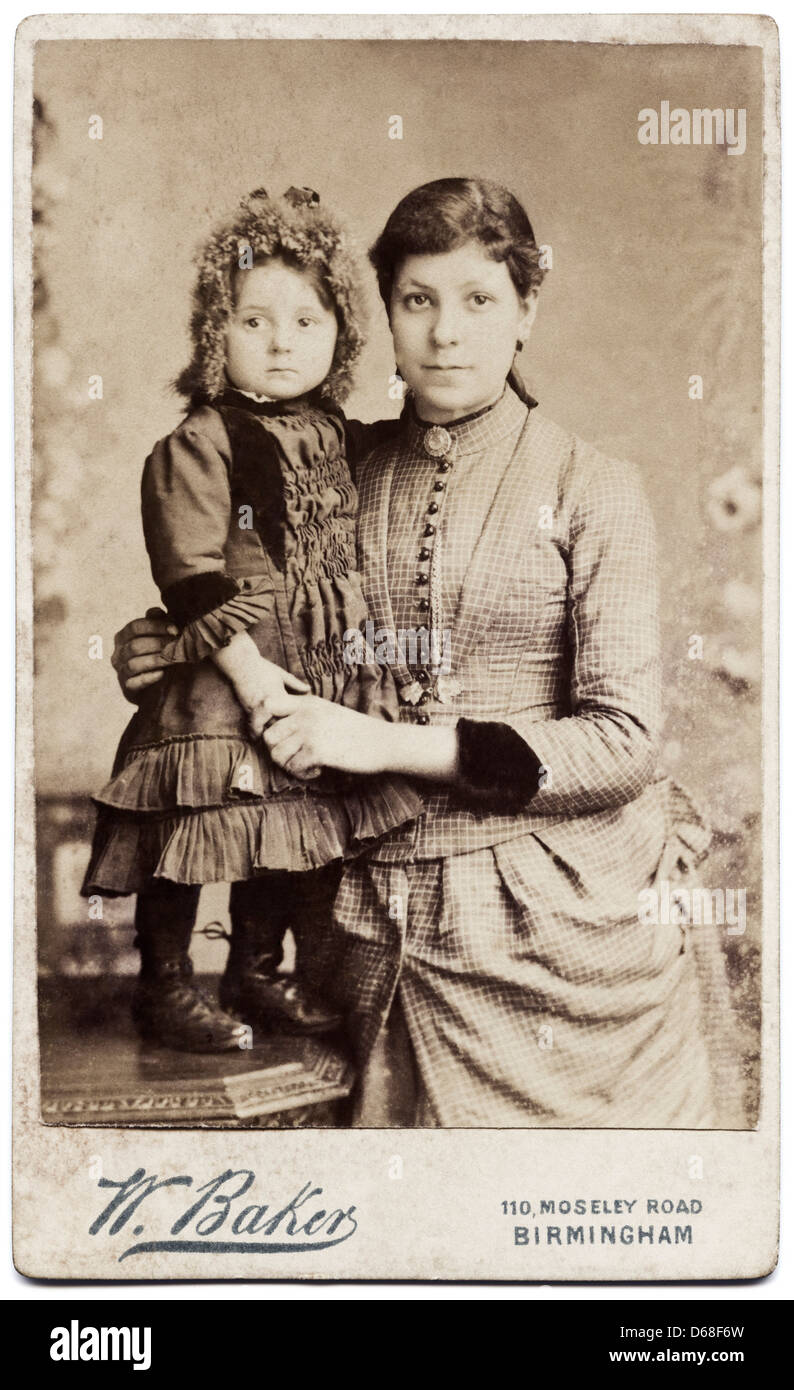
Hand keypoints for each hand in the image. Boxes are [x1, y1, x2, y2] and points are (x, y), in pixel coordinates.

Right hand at [111, 607, 178, 702]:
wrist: (154, 685)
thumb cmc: (155, 654)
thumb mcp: (156, 635)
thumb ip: (155, 621)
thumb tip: (157, 611)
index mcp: (123, 637)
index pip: (135, 627)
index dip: (155, 626)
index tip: (175, 629)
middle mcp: (118, 654)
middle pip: (135, 645)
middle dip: (159, 643)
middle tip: (177, 644)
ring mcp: (121, 672)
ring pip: (134, 664)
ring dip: (156, 660)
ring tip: (173, 658)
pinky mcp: (127, 689)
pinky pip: (134, 683)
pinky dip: (148, 678)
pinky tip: (162, 674)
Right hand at [246, 669, 312, 740]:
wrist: (241, 664)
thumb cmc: (262, 668)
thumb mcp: (281, 674)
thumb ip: (295, 684)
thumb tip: (309, 690)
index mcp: (279, 695)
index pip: (290, 714)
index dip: (296, 724)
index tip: (301, 731)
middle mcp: (268, 704)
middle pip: (278, 724)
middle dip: (284, 733)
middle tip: (290, 743)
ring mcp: (257, 707)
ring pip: (265, 727)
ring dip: (269, 734)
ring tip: (275, 744)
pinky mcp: (247, 709)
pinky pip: (253, 725)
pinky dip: (256, 732)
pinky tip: (258, 738)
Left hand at [263, 693, 389, 778]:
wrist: (383, 741)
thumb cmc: (356, 730)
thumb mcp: (328, 711)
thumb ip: (304, 713)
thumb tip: (278, 728)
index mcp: (307, 702)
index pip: (268, 704)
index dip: (263, 722)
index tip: (276, 737)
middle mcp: (305, 715)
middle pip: (269, 736)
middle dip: (279, 751)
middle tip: (296, 757)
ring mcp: (311, 733)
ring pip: (278, 755)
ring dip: (290, 765)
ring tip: (307, 765)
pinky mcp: (318, 752)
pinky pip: (293, 768)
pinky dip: (303, 774)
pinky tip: (317, 771)